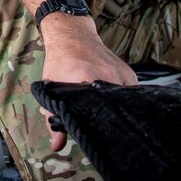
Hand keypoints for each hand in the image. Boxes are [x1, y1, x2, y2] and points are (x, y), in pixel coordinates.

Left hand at [38, 14, 136, 150]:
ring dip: (114, 111)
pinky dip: (122, 102)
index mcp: (85, 77)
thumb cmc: (60, 61)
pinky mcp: (130, 74)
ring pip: (123, 104)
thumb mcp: (50, 87)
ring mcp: (121, 74)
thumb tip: (56, 145)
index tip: (93, 137)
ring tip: (105, 116)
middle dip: (106, 122)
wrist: (73, 35)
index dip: (95, 128)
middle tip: (99, 131)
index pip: (96, 111)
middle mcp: (107, 75)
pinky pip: (130, 96)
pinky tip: (114, 105)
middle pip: (113, 110)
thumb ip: (52, 117)